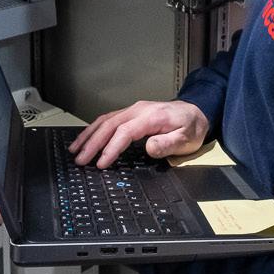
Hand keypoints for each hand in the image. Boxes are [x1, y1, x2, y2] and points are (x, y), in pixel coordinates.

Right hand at [67, 99, 209, 169]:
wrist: (198, 112)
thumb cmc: (191, 127)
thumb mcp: (186, 139)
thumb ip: (167, 144)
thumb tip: (149, 147)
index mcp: (151, 117)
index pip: (124, 132)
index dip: (111, 148)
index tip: (101, 163)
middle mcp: (139, 110)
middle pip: (109, 125)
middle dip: (92, 143)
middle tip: (80, 159)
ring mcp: (133, 110)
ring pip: (105, 120)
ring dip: (89, 135)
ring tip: (75, 149)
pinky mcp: (131, 113)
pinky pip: (109, 119)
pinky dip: (95, 129)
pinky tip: (87, 138)